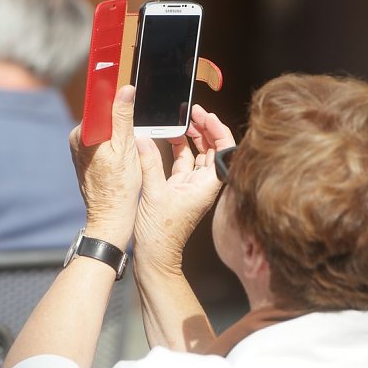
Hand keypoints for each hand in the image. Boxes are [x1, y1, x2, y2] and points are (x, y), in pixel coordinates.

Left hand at [69, 85, 140, 247]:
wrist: (110, 217)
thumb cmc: (120, 187)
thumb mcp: (126, 149)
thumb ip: (124, 117)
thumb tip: (125, 90)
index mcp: (83, 134)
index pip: (98, 102)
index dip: (114, 93)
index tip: (125, 82)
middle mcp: (77, 139)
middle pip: (103, 114)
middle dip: (120, 118)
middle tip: (133, 133)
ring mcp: (80, 148)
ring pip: (105, 128)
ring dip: (120, 132)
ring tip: (128, 150)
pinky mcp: (86, 156)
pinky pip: (103, 140)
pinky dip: (115, 143)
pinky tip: (123, 157)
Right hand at [133, 105, 235, 272]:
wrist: (155, 256)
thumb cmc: (161, 233)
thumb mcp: (154, 193)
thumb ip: (149, 163)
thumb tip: (143, 138)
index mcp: (207, 185)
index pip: (224, 152)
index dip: (218, 130)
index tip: (206, 115)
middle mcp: (203, 184)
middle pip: (214, 149)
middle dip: (206, 128)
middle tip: (193, 111)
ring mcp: (192, 185)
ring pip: (199, 154)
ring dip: (193, 136)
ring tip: (183, 119)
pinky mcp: (180, 188)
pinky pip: (184, 162)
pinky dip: (179, 148)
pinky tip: (170, 136)